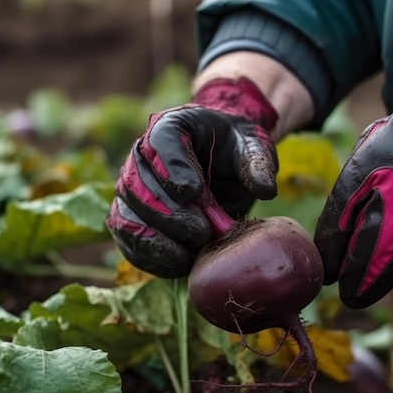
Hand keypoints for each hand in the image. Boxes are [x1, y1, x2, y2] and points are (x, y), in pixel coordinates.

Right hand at [106, 77, 278, 276]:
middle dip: (168, 214)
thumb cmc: (236, 150)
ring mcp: (134, 190)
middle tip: (200, 232)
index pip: (161, 143)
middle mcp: (143, 157)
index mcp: (170, 128)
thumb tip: (265, 190)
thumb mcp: (254, 147)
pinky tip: (177, 265)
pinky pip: (129, 241)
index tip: (194, 192)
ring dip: (155, 240)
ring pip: (127, 216)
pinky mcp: (135, 219)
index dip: (172, 169)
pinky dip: (149, 257)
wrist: (226, 164)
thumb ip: (257, 163)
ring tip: (187, 254)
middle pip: (138, 185)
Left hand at [314, 40, 392, 307]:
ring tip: (370, 292)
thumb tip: (345, 219)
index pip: (336, 222)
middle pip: (357, 257)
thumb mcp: (383, 135)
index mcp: (368, 167)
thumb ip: (360, 173)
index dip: (329, 252)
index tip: (328, 268)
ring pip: (387, 276)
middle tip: (349, 291)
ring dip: (375, 288)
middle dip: (350, 281)